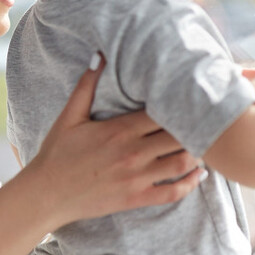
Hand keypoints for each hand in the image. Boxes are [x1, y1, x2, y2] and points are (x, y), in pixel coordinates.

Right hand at [23, 54, 202, 228]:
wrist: (47, 194)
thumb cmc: (57, 153)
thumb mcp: (69, 115)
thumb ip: (87, 85)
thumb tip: (98, 55)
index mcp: (120, 129)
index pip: (163, 112)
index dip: (181, 103)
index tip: (191, 96)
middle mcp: (133, 152)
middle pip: (178, 135)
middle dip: (195, 126)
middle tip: (207, 119)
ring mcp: (136, 177)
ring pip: (181, 162)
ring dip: (197, 153)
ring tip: (205, 143)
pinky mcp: (136, 198)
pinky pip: (172, 191)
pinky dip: (190, 183)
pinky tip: (199, 175)